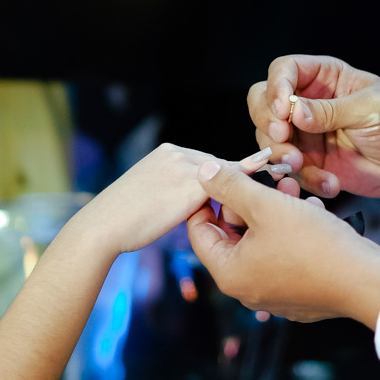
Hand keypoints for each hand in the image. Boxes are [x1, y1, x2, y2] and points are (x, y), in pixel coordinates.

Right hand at [81, 144, 276, 255]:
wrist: (102, 226)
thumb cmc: (123, 221)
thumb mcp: (149, 195)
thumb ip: (173, 191)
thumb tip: (196, 204)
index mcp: (166, 153)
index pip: (206, 163)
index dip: (227, 176)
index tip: (250, 179)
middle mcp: (176, 153)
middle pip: (219, 165)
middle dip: (240, 178)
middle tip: (272, 180)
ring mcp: (183, 166)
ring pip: (226, 174)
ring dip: (248, 181)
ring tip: (277, 182)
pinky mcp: (189, 184)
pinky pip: (225, 186)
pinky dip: (246, 189)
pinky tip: (266, 192)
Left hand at [187, 162, 379, 325]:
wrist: (366, 281)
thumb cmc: (314, 244)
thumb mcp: (267, 205)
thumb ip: (230, 186)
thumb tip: (204, 173)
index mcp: (229, 273)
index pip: (200, 230)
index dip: (208, 198)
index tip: (224, 177)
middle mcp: (247, 290)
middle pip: (233, 235)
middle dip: (249, 201)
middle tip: (267, 178)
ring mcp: (273, 294)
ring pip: (261, 241)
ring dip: (274, 211)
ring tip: (293, 190)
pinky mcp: (298, 294)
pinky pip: (283, 255)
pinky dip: (291, 231)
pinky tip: (311, 212)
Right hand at [248, 54, 379, 214]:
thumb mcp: (370, 109)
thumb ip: (331, 110)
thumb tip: (295, 113)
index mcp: (323, 77)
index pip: (283, 70)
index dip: (276, 86)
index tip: (282, 110)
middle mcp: (306, 102)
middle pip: (262, 101)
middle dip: (267, 120)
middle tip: (281, 138)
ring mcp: (303, 133)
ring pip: (268, 138)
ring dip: (280, 153)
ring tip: (303, 165)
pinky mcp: (306, 162)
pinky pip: (288, 169)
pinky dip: (304, 179)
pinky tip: (329, 184)